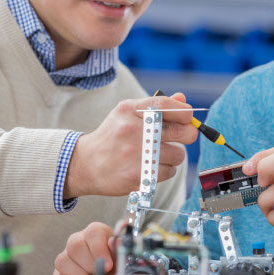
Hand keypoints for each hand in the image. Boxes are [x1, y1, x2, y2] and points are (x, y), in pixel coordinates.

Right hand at [50, 222, 116, 274]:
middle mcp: (76, 241)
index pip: (92, 234)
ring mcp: (64, 257)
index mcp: (94, 232)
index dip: (99, 250)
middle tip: (101, 274)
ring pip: (63, 262)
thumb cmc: (113, 264)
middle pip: (75, 247)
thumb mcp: (120, 256)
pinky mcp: (57, 274)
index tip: (108, 265)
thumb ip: (119, 249)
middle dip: (91, 266)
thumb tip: (114, 244)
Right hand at [64, 92, 197, 197]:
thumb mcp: (127, 114)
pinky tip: (150, 166)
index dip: (185, 111)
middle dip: (187, 133)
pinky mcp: (139, 175)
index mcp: (130, 111)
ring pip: (178, 154)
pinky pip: (170, 171)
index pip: (167, 105)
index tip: (187, 117)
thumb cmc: (113, 136)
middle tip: (181, 136)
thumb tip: (183, 100)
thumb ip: (156, 106)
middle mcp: (133, 130)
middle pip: (182, 131)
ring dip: (173, 155)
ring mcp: (136, 154)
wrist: (86, 164)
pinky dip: (164, 170)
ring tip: (157, 154)